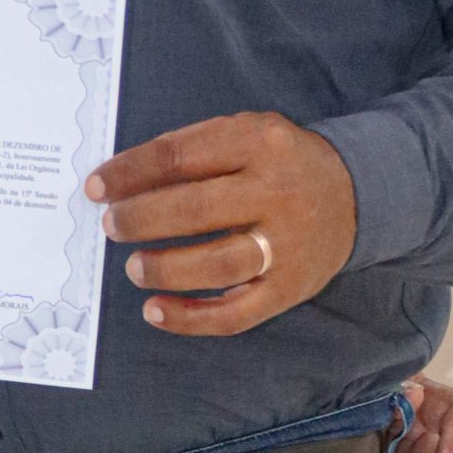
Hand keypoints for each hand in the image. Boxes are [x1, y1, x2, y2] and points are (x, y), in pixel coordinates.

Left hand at [88, 111, 357, 337]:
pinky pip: (236, 313)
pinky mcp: (289, 288)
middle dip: (143, 219)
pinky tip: (154, 311)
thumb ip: (192, 150)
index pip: (181, 155)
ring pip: (219, 263)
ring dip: (167, 268)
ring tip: (134, 267)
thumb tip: (119, 181)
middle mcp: (277, 193)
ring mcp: (287, 245)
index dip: (131, 172)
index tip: (97, 187)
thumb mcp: (245, 133)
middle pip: (198, 209)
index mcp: (260, 143)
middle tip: (112, 226)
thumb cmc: (278, 163)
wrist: (355, 194)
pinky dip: (191, 318)